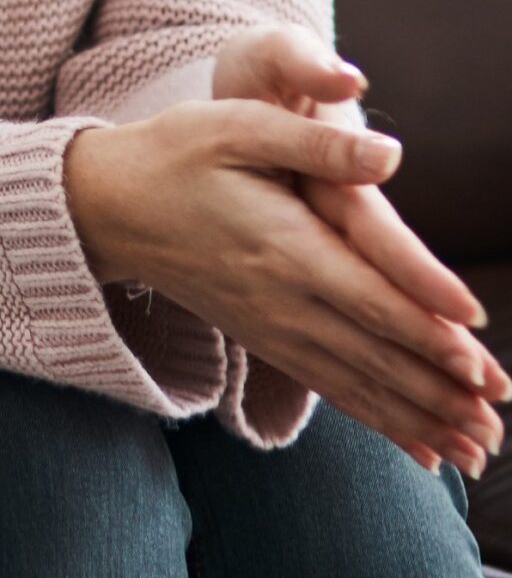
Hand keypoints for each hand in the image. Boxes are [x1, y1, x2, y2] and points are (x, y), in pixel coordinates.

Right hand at [64, 99, 508, 475]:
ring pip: (360, 382)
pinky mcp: (264, 339)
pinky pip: (332, 389)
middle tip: (500, 421)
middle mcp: (281, 298)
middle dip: (442, 391)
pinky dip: (381, 421)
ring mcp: (271, 327)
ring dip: (421, 418)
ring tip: (479, 452)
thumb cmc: (175, 154)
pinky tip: (423, 449)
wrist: (106, 206)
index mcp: (283, 245)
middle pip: (374, 354)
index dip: (426, 330)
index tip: (478, 359)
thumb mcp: (239, 126)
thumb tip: (391, 154)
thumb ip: (317, 142)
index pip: (369, 297)